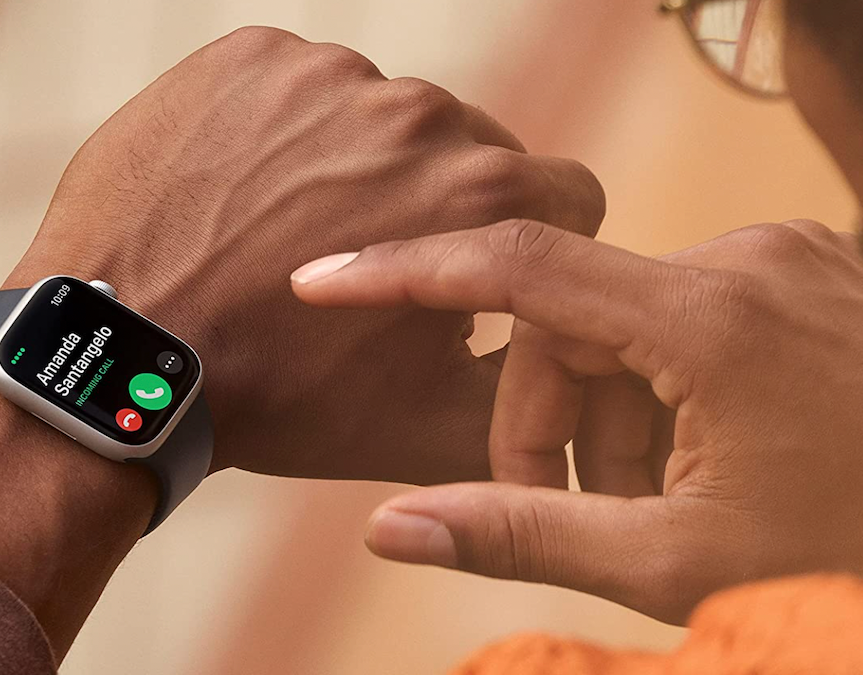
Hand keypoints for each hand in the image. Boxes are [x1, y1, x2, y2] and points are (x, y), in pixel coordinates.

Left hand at [7, 27, 603, 481]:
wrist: (128, 361)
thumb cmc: (279, 401)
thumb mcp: (430, 428)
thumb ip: (528, 384)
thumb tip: (564, 347)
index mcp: (479, 190)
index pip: (562, 190)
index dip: (526, 239)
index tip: (475, 271)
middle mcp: (415, 110)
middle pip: (463, 147)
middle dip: (432, 201)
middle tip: (364, 261)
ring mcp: (324, 73)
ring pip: (373, 116)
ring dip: (351, 163)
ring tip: (287, 232)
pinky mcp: (248, 56)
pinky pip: (293, 88)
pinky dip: (280, 132)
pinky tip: (242, 194)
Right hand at [291, 218, 862, 622]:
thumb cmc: (849, 557)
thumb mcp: (675, 561)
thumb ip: (519, 534)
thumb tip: (388, 530)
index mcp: (711, 319)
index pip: (516, 268)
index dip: (404, 275)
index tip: (322, 283)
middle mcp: (747, 259)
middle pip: (572, 323)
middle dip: (550, 422)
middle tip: (579, 516)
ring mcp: (787, 260)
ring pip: (629, 326)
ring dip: (613, 418)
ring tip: (658, 506)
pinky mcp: (807, 275)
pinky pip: (688, 317)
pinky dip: (664, 391)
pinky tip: (705, 460)